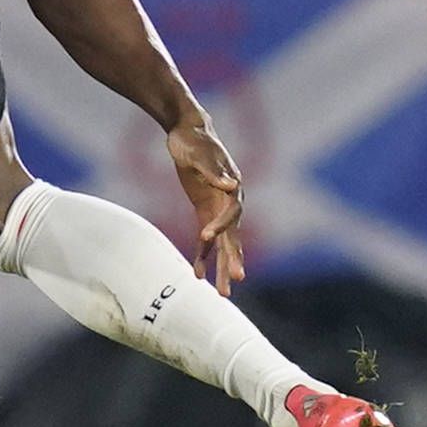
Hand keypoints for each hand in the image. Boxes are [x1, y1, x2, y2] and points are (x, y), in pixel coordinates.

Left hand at [166, 119, 246, 291]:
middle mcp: (229, 202)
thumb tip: (231, 185)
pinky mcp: (204, 213)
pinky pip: (205, 241)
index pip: (231, 212)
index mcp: (233, 187)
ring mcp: (217, 210)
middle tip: (237, 280)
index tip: (206, 235)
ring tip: (223, 293)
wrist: (189, 132)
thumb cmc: (195, 140)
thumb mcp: (200, 153)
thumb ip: (214, 171)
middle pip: (234, 235)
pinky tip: (198, 275)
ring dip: (222, 267)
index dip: (221, 224)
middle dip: (234, 258)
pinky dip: (202, 257)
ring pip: (222, 245)